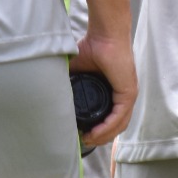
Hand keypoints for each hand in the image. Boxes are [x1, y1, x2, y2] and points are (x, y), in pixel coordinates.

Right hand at [70, 30, 136, 146]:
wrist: (103, 35)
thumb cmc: (91, 48)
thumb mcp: (75, 72)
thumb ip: (66, 83)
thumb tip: (49, 97)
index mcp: (113, 91)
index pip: (110, 118)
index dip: (98, 131)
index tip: (81, 136)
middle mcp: (123, 95)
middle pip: (116, 126)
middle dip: (100, 138)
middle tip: (83, 142)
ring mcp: (128, 94)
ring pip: (119, 125)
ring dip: (103, 136)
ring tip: (88, 141)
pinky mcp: (128, 92)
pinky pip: (119, 117)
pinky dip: (107, 128)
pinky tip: (95, 133)